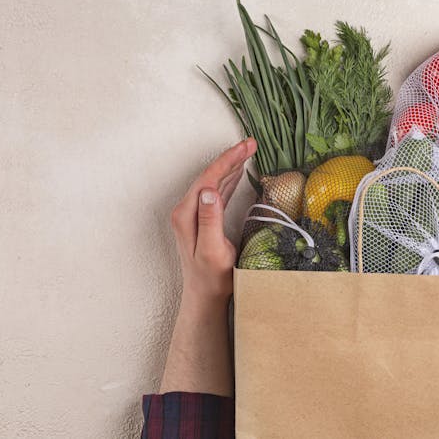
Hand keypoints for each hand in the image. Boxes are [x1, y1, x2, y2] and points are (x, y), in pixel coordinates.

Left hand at [160, 138, 255, 396]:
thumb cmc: (213, 278)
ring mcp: (193, 214)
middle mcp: (186, 210)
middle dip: (231, 157)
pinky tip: (238, 172)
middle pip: (210, 175)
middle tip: (252, 143)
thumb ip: (210, 220)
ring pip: (213, 181)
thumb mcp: (213, 250)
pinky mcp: (202, 219)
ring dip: (230, 166)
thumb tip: (210, 190)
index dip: (227, 160)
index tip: (246, 147)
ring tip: (248, 152)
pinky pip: (216, 192)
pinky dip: (228, 179)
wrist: (205, 295)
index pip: (208, 178)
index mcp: (187, 214)